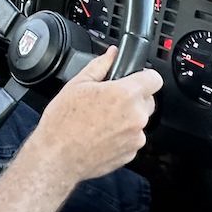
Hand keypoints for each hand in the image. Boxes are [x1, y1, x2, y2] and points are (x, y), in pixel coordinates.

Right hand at [21, 47, 161, 183]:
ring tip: (101, 121)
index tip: (135, 79)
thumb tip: (112, 54)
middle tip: (109, 101)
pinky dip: (122, 136)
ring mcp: (135, 137)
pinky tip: (102, 135)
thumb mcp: (77, 85)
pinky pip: (133, 138)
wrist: (57, 157)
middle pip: (148, 100)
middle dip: (133, 98)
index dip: (144, 76)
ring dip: (127, 118)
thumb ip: (100, 65)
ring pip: (139, 120)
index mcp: (125, 94)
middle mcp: (135, 116)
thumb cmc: (63, 123)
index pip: (154, 78)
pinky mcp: (131, 153)